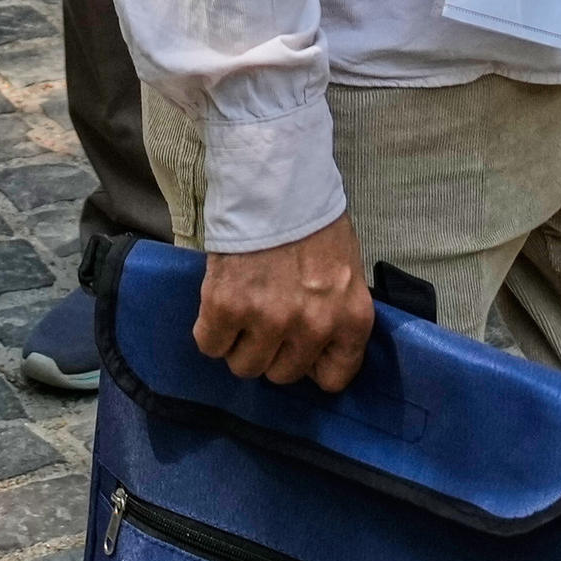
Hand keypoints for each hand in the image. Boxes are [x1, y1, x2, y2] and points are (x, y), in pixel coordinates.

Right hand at [196, 214, 375, 392]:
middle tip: (264, 322)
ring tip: (241, 313)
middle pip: (282, 374)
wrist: (275, 182)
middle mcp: (312, 327)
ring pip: (245, 366)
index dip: (311, 366)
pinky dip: (211, 331)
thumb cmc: (314, 220)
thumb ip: (335, 313)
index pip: (333, 378)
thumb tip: (313, 343)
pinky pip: (210, 344)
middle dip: (271, 352)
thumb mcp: (346, 271)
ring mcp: (268, 320)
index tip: (298, 351)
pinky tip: (219, 306)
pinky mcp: (226, 308)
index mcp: (350, 319)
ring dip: (239, 345)